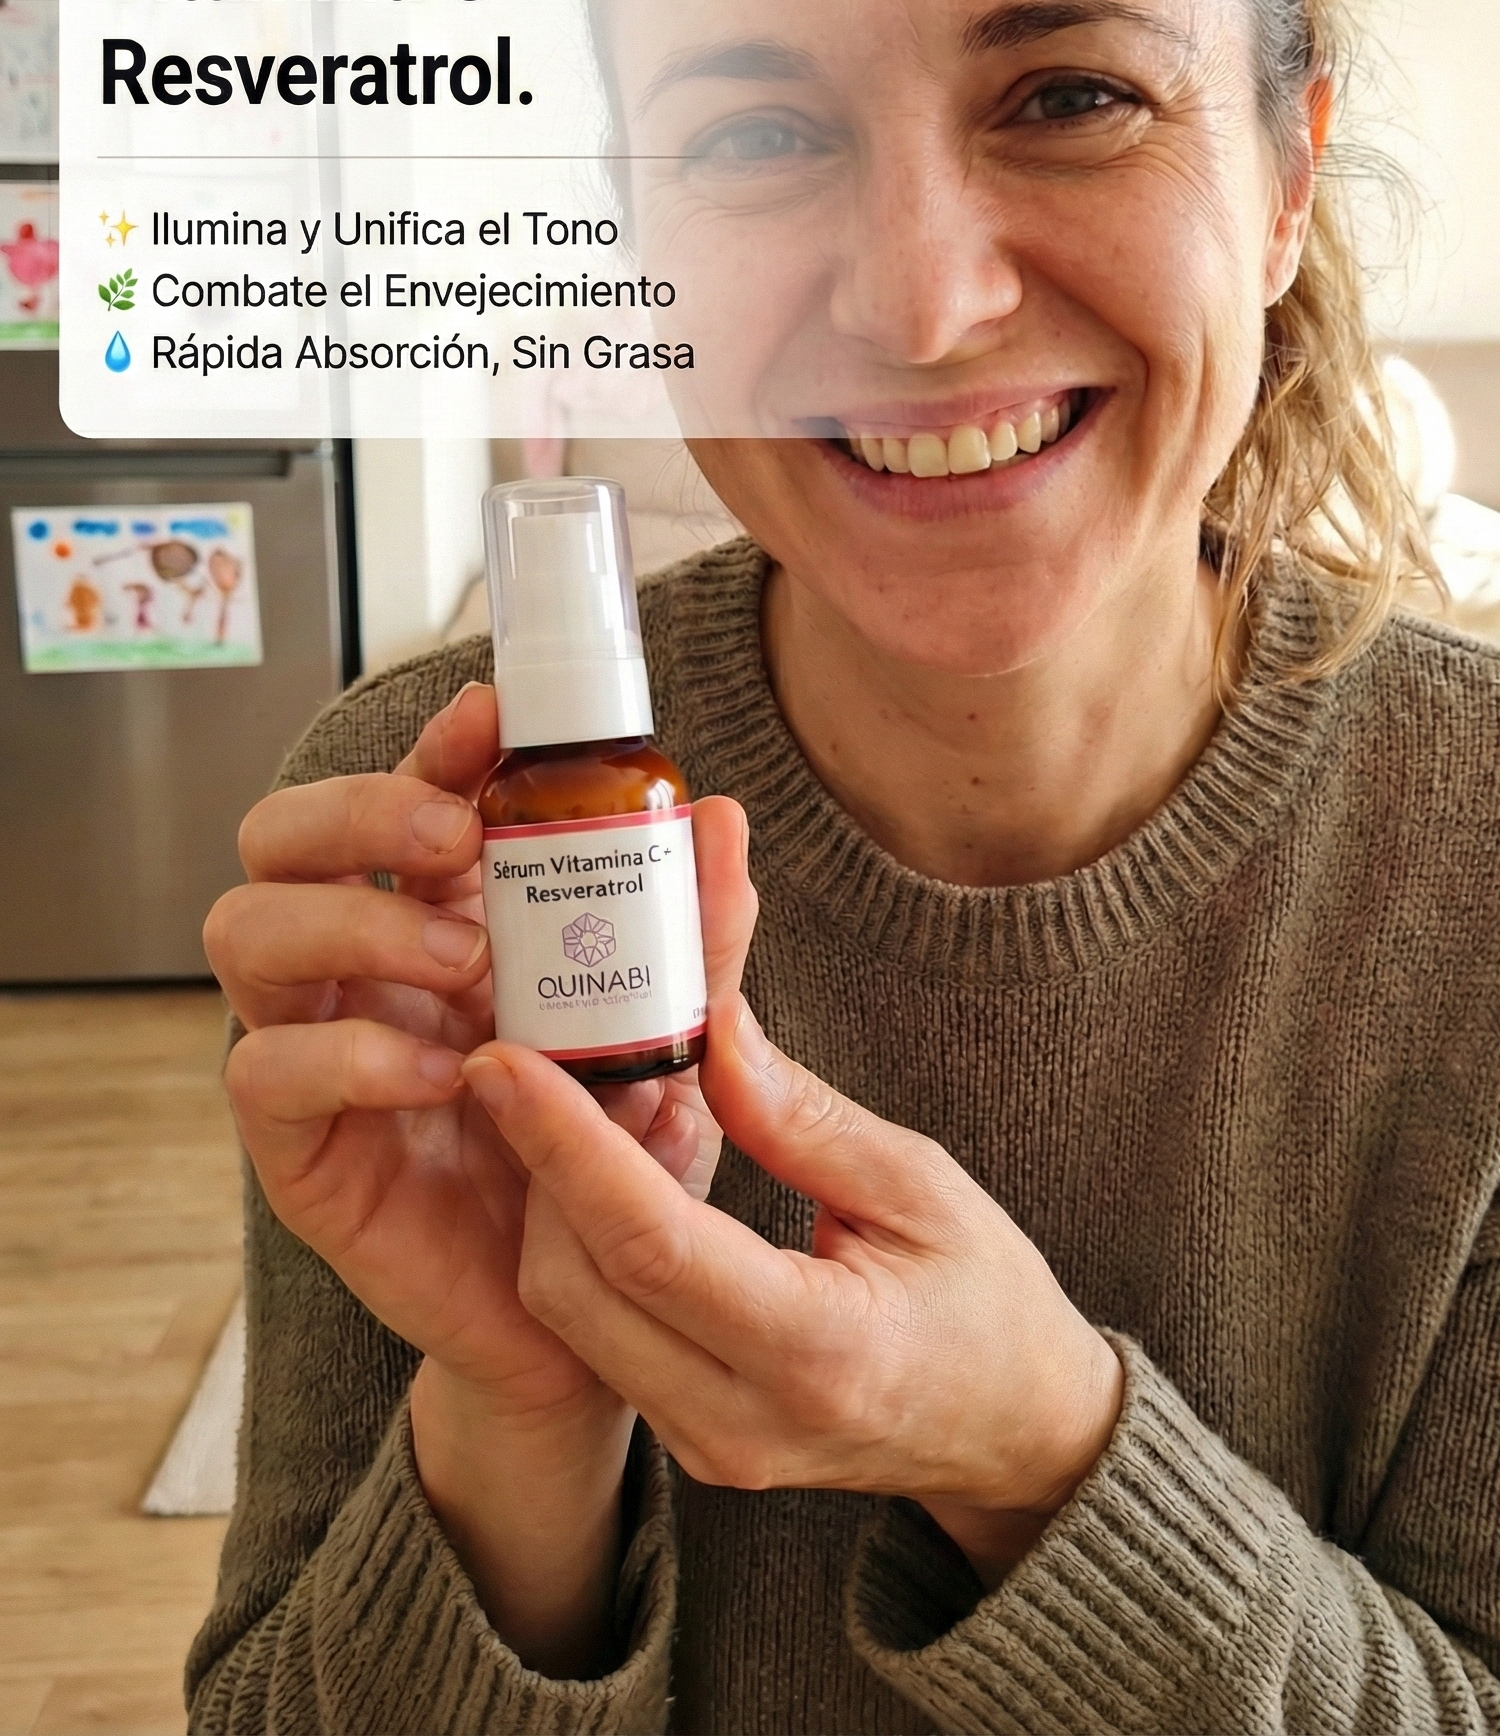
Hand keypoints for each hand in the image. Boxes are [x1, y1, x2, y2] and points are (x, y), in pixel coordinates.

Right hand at [208, 680, 719, 1417]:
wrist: (589, 1315)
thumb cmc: (614, 1153)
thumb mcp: (672, 1037)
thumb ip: (697, 937)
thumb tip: (720, 816)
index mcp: (439, 912)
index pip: (403, 794)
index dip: (434, 743)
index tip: (496, 718)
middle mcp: (359, 963)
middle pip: (281, 835)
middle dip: (357, 808)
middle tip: (453, 834)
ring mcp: (314, 1044)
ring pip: (246, 928)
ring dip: (354, 919)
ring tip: (465, 960)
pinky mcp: (298, 1148)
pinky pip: (266, 1069)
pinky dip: (350, 1052)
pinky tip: (444, 1072)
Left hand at [463, 799, 1124, 1583]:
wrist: (1016, 1433)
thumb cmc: (988, 1301)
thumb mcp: (920, 1185)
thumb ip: (800, 1116)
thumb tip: (706, 1024)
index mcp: (815, 1352)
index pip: (646, 1242)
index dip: (562, 1145)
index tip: (505, 1060)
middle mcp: (740, 1419)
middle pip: (575, 1285)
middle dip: (537, 1162)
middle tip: (539, 1054)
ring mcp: (707, 1445)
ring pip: (571, 1315)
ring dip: (554, 1200)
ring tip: (582, 1099)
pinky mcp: (688, 1440)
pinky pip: (601, 1336)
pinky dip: (587, 1244)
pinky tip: (613, 1167)